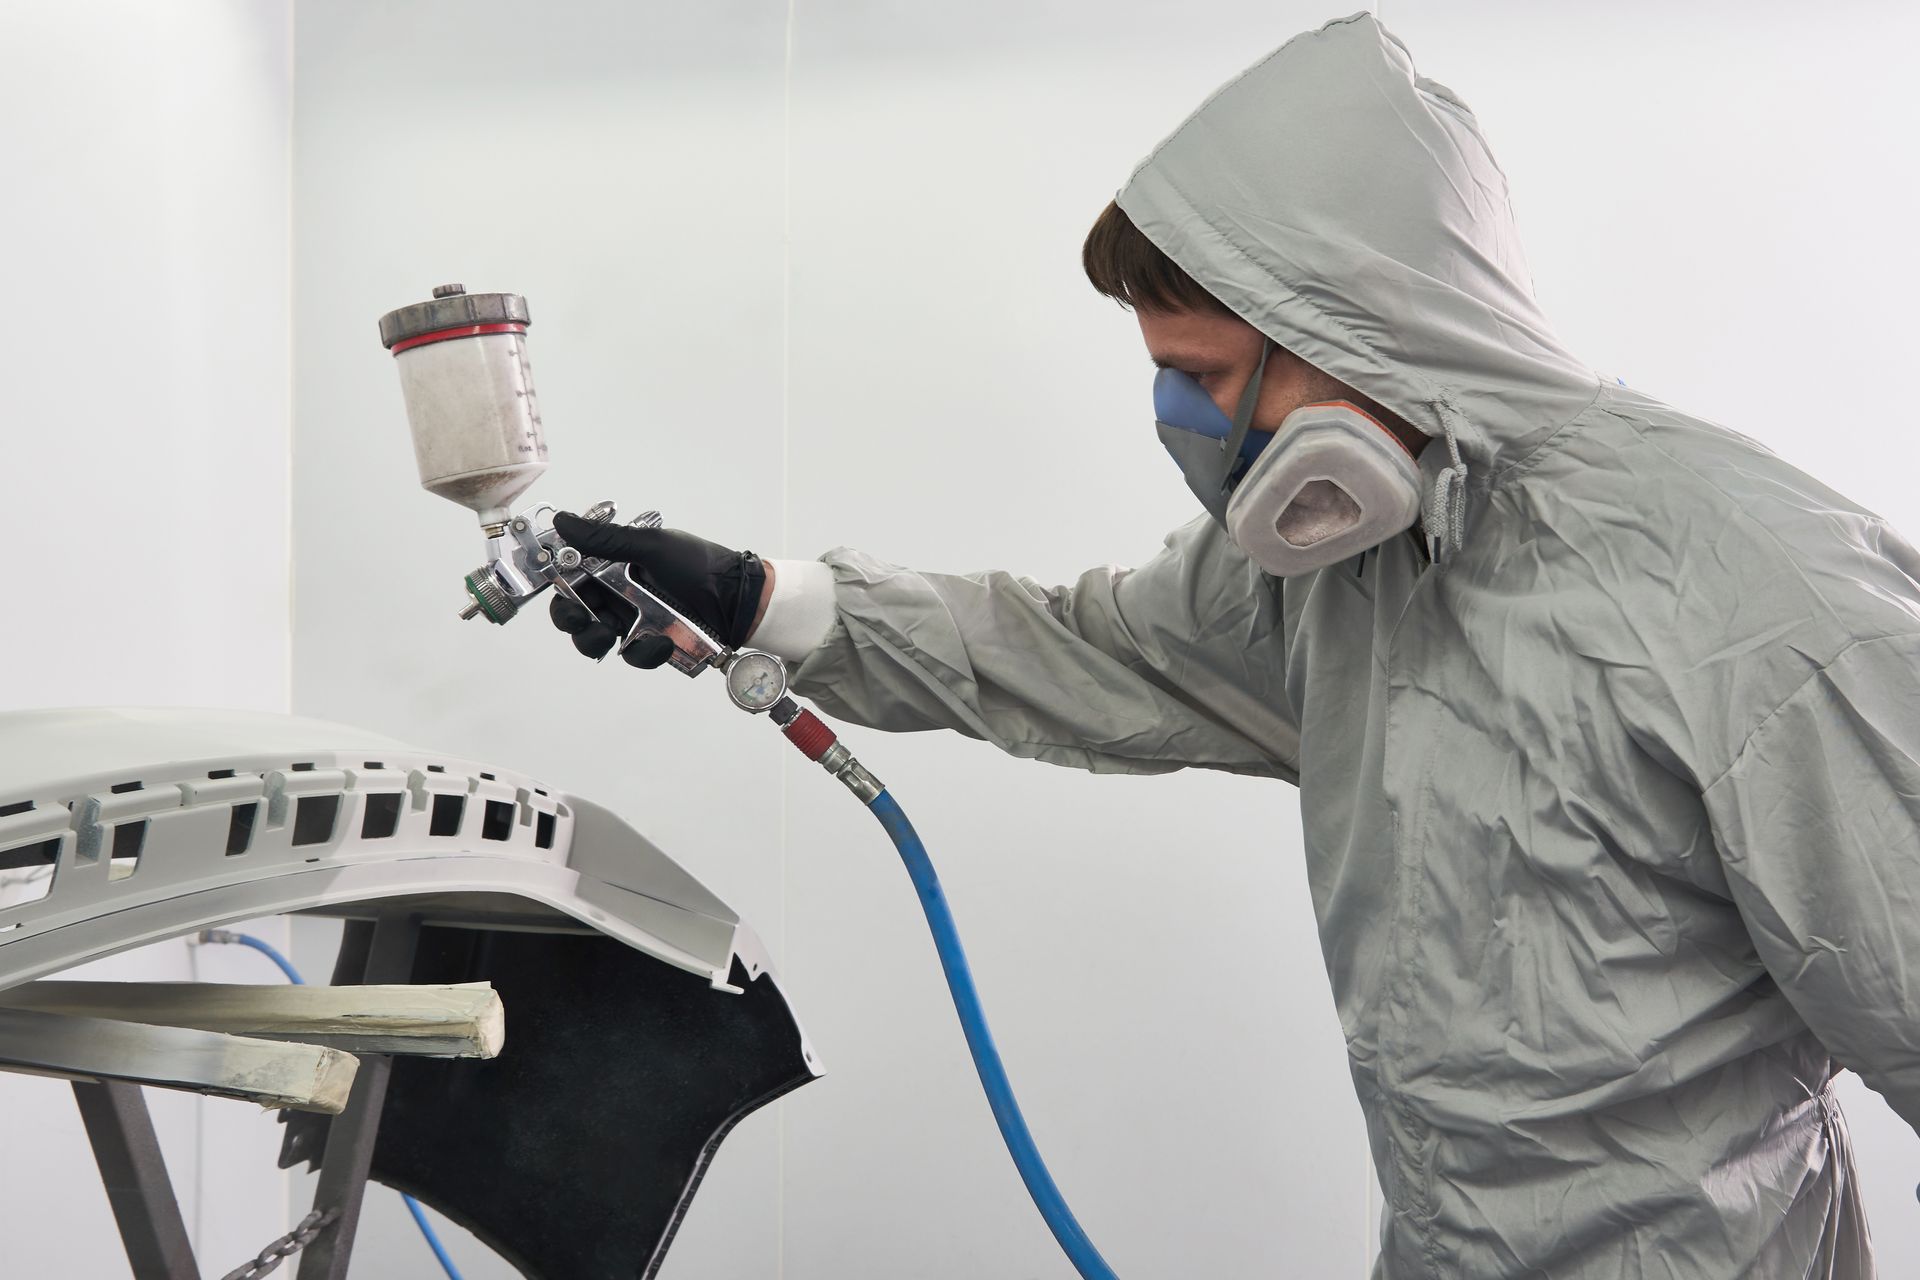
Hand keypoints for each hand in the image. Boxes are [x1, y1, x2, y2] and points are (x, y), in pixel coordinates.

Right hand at [547, 513, 770, 668]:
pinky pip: (633, 655)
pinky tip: (659, 643)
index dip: (561, 590)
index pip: (572, 580)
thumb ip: (606, 540)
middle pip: (577, 614)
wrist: (739, 600)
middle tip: (582, 620)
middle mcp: (619, 594)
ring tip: (611, 634)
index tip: (563, 595)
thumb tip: (562, 520)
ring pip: (597, 638)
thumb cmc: (698, 565)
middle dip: (573, 620)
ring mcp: (634, 620)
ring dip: (596, 639)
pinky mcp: (651, 644)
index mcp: (614, 566)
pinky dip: (642, 652)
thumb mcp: (652, 547)